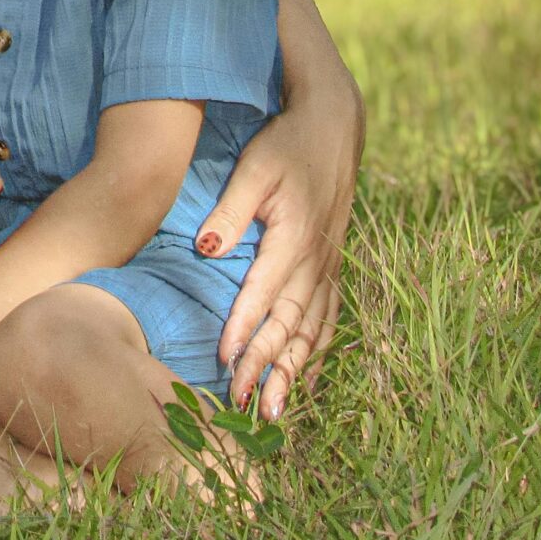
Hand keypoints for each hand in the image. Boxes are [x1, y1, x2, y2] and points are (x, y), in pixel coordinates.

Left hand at [198, 73, 362, 421]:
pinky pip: (326, 318)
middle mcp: (316, 259)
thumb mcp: (255, 167)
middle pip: (289, 325)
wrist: (333, 128)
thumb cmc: (285, 145)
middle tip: (247, 406)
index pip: (264, 295)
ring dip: (292, 371)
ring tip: (274, 411)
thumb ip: (231, 208)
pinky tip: (301, 378)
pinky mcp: (332, 265)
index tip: (225, 362)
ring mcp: (328, 265)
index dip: (244, 330)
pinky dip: (314, 351)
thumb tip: (208, 248)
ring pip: (310, 330)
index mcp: (294, 237)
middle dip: (267, 367)